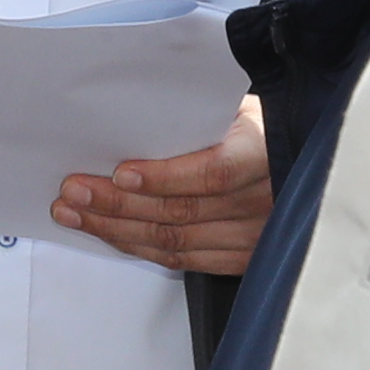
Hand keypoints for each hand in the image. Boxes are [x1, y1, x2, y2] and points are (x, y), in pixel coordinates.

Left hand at [53, 95, 270, 277]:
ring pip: (176, 241)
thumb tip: (128, 114)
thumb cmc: (251, 129)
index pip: (215, 172)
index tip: (120, 172)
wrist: (295, 161)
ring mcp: (257, 235)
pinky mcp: (243, 258)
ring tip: (75, 214)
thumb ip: (193, 117)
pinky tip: (108, 233)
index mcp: (263, 152)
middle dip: (119, 204)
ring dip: (117, 229)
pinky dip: (139, 246)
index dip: (165, 177)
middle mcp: (265, 199)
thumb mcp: (232, 109)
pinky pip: (183, 260)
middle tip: (74, 192)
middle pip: (184, 211)